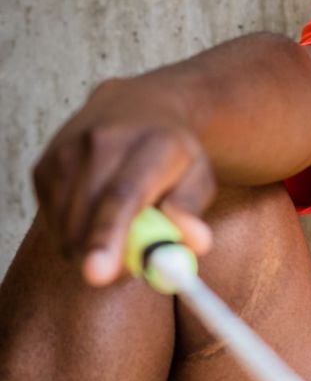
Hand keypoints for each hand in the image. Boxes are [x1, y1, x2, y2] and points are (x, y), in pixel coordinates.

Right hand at [33, 75, 214, 285]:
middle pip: (86, 217)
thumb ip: (193, 210)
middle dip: (102, 257)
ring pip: (66, 228)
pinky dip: (74, 232)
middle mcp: (101, 142)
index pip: (121, 196)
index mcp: (150, 145)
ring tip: (120, 226)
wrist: (134, 105)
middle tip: (129, 268)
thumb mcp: (198, 177)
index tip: (97, 275)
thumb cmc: (171, 153)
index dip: (108, 237)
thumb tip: (193, 242)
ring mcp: (65, 152)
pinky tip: (95, 211)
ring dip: (91, 247)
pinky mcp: (42, 165)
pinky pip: (52, 223)